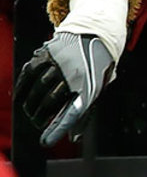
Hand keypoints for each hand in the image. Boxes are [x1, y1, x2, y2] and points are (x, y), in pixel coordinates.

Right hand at [15, 32, 115, 146]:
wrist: (96, 34)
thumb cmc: (95, 69)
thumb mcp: (96, 89)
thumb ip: (84, 112)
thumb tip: (74, 139)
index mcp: (89, 86)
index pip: (72, 113)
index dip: (57, 129)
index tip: (45, 142)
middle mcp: (74, 74)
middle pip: (50, 102)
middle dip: (40, 116)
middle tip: (36, 123)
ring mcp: (60, 63)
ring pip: (38, 88)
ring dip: (30, 104)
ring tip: (29, 112)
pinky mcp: (48, 53)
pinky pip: (29, 73)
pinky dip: (22, 87)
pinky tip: (20, 98)